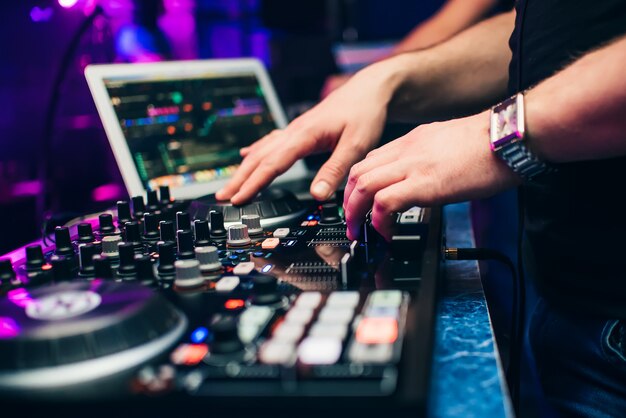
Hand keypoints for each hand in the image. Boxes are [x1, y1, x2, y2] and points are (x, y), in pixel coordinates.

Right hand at [216, 66, 393, 204]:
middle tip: (222, 197)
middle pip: (259, 158)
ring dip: (244, 169)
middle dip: (240, 178)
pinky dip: (256, 153)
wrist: (369, 89)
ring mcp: (294, 130)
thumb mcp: (356, 145)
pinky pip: (270, 142)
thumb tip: (318, 195)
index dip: (254, 184)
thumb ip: (335, 170)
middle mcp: (294, 131)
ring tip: (230, 185)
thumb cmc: (364, 114)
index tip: (238, 199)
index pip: (272, 164)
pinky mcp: (300, 130)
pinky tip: (247, 155)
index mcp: (304, 135)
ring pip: (262, 151)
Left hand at [343, 111, 520, 240]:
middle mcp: (405, 151)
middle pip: (357, 173)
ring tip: (359, 232)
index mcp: (411, 142)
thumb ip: (429, 159)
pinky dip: (377, 221)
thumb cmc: (490, 143)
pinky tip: (384, 233)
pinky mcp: (424, 184)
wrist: (509, 135)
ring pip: (362, 186)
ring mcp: (412, 166)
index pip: (370, 161)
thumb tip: (427, 179)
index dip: (356, 186)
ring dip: (354, 213)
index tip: (357, 203)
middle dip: (347, 201)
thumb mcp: (447, 144)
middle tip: (351, 222)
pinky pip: (385, 203)